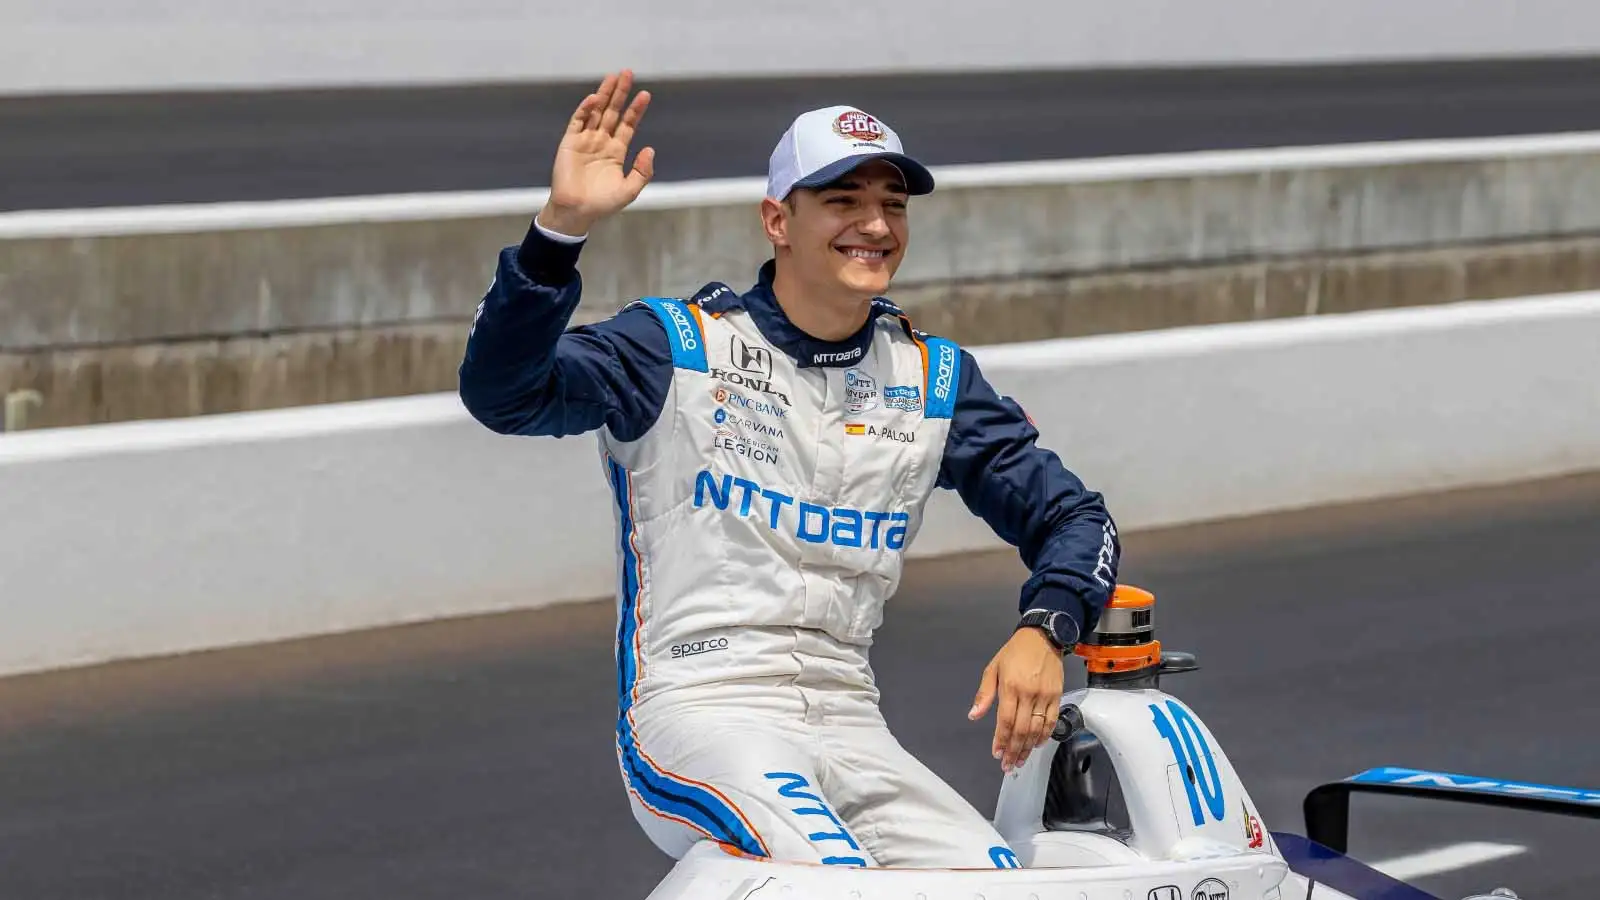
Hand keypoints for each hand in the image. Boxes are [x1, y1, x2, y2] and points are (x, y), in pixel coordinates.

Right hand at [537, 69, 655, 235]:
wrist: (576, 211)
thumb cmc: (602, 204)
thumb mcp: (629, 190)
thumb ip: (642, 171)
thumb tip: (650, 148)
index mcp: (616, 151)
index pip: (628, 124)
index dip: (636, 109)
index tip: (645, 95)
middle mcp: (601, 141)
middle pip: (613, 112)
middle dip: (620, 93)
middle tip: (627, 73)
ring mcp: (585, 140)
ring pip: (596, 111)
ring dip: (604, 94)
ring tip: (613, 77)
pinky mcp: (570, 142)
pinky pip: (578, 121)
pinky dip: (585, 109)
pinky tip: (595, 98)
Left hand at [968, 626, 1064, 772]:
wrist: (1043, 637)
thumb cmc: (1014, 653)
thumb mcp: (993, 668)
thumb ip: (984, 694)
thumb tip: (974, 716)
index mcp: (1010, 687)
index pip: (1005, 721)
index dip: (1001, 740)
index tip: (997, 754)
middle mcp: (1028, 694)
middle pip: (1021, 730)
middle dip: (1013, 750)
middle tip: (1008, 765)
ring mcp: (1045, 696)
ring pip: (1037, 729)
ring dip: (1028, 748)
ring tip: (1020, 760)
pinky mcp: (1057, 696)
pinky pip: (1052, 721)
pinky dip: (1045, 735)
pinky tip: (1037, 744)